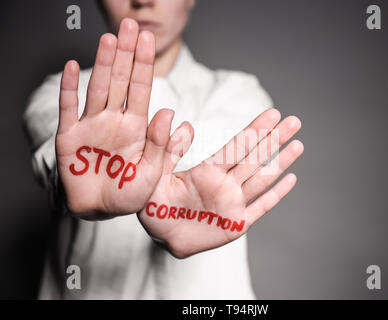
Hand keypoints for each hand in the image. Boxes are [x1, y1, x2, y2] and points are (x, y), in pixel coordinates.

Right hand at [56, 18, 187, 218]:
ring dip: (103, 63)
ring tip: (108, 39)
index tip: (146, 39)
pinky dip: (70, 88)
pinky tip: (74, 67)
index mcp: (137, 128)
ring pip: (98, 88)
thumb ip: (161, 144)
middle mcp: (115, 121)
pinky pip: (69, 109)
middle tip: (128, 25)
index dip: (144, 64)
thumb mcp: (152, 173)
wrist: (101, 211)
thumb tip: (168, 111)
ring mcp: (92, 126)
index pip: (142, 89)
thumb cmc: (129, 195)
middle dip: (125, 54)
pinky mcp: (70, 137)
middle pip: (121, 81)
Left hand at [137, 108, 303, 257]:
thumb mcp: (156, 172)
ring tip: (298, 144)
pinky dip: (276, 194)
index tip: (272, 114)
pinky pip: (260, 208)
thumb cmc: (155, 202)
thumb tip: (186, 123)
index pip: (237, 146)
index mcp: (208, 170)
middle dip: (274, 139)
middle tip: (294, 121)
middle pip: (255, 158)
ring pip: (262, 179)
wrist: (159, 233)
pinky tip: (291, 179)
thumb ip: (170, 149)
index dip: (256, 130)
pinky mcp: (236, 223)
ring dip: (280, 162)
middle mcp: (225, 183)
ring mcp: (232, 203)